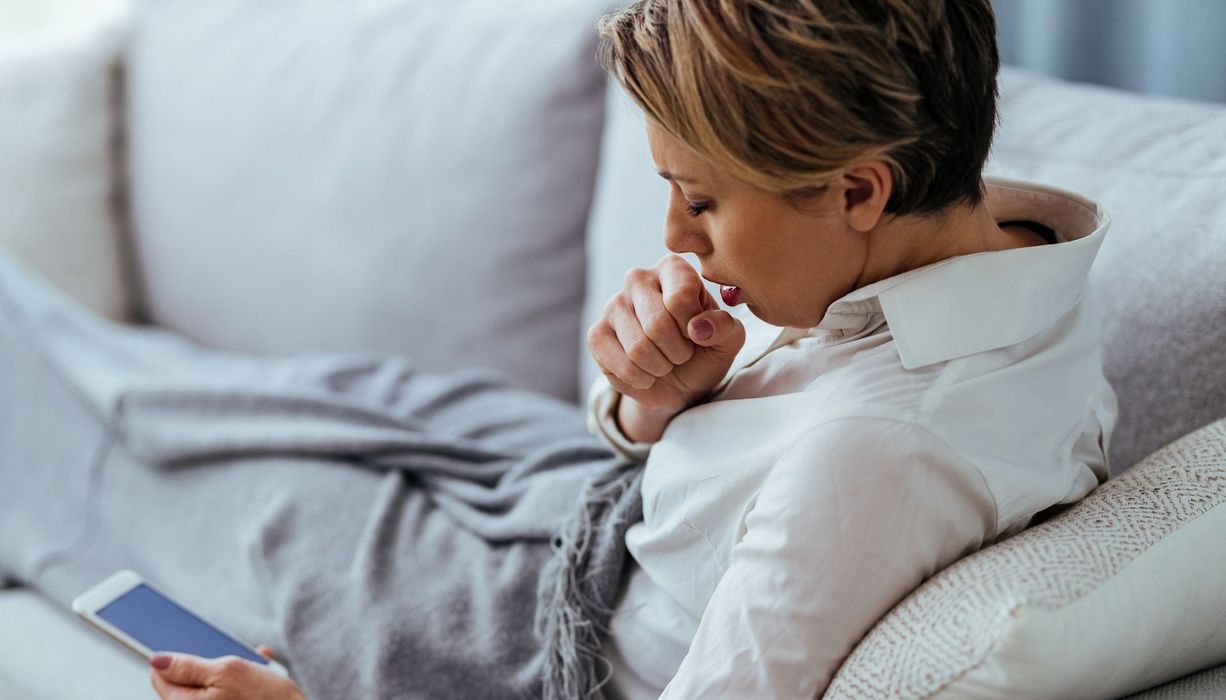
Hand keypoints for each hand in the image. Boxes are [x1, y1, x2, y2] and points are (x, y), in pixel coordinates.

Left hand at [150, 645, 304, 699]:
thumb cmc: (267, 699)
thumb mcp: (227, 671)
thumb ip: (187, 666)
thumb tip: (156, 661)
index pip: (160, 677)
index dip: (176, 658)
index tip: (193, 650)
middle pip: (185, 683)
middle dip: (206, 665)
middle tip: (231, 660)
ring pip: (209, 686)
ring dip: (227, 672)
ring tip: (251, 669)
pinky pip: (225, 693)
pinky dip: (239, 681)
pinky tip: (258, 677)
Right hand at [587, 254, 745, 436]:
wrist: (679, 382)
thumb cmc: (704, 350)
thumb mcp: (727, 339)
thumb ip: (725, 328)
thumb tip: (698, 328)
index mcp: (672, 268)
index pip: (680, 297)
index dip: (694, 328)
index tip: (697, 333)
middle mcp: (638, 278)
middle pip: (657, 324)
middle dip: (678, 352)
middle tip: (682, 353)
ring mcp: (613, 305)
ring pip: (639, 348)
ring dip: (661, 367)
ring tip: (665, 362)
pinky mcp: (596, 334)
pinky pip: (621, 364)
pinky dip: (641, 379)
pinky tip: (646, 372)